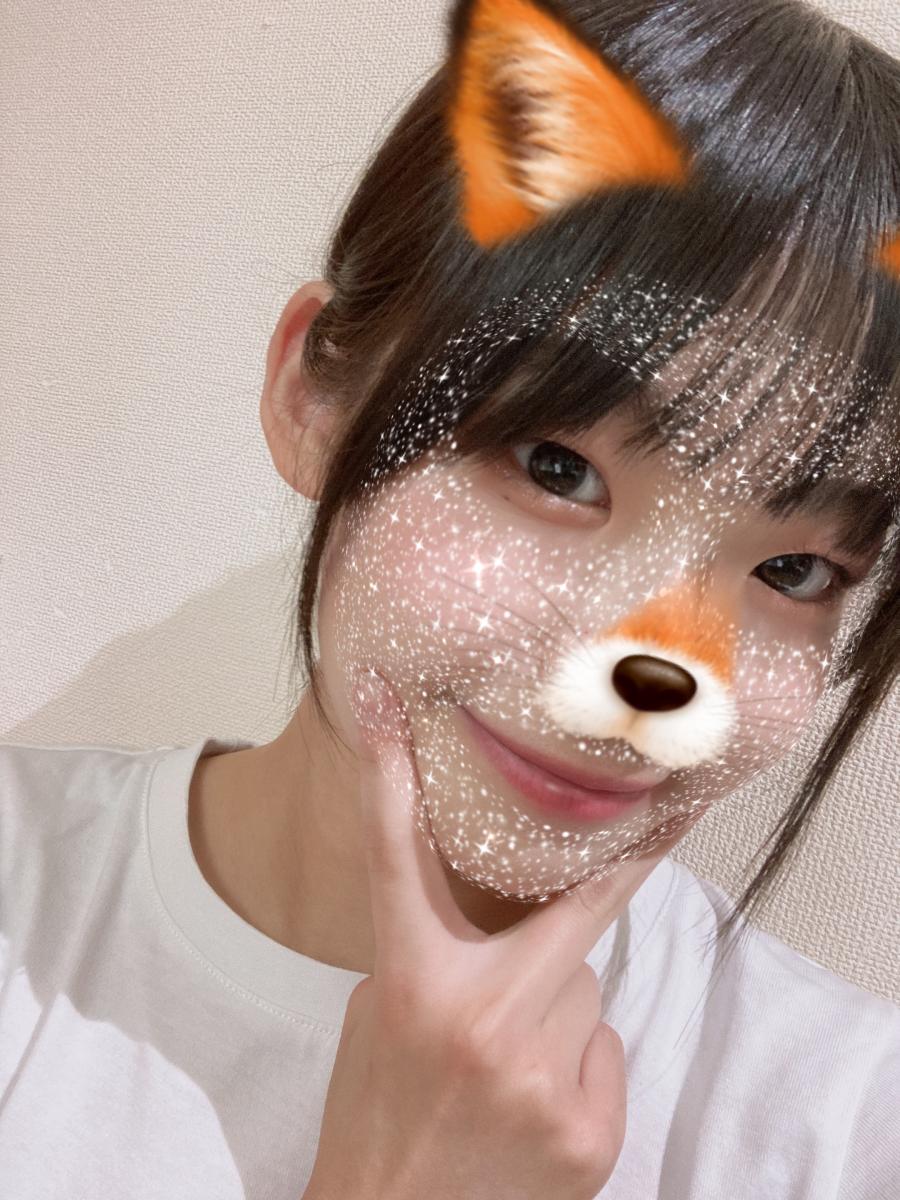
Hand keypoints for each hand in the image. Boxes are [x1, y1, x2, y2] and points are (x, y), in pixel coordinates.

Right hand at [303, 669, 682, 1199]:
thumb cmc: (379, 1111)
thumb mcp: (379, 1013)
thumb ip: (432, 950)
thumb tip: (496, 902)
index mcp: (414, 982)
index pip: (402, 861)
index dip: (396, 786)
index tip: (398, 723)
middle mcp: (485, 1022)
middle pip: (580, 912)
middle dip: (622, 866)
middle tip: (671, 811)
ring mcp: (544, 1080)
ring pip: (588, 990)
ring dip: (561, 1006)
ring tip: (510, 1056)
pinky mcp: (589, 1132)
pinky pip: (606, 1051)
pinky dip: (580, 1064)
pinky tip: (534, 1101)